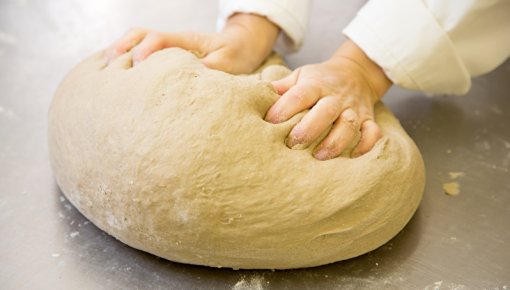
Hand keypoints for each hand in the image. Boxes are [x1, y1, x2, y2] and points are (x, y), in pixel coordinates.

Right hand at [105, 13, 278, 73]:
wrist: (242, 45)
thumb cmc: (236, 54)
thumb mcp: (229, 63)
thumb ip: (212, 69)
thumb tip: (192, 78)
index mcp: (187, 40)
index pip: (159, 39)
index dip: (144, 51)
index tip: (135, 68)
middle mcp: (173, 39)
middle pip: (139, 34)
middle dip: (121, 49)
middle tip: (108, 69)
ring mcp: (168, 45)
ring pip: (136, 41)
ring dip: (119, 52)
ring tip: (102, 72)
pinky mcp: (166, 54)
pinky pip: (141, 51)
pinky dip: (125, 58)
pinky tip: (113, 73)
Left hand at [265, 40, 391, 159]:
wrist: (356, 72)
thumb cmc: (320, 79)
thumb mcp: (300, 75)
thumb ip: (281, 87)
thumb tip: (255, 95)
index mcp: (316, 84)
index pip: (300, 94)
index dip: (284, 108)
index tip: (270, 122)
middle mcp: (336, 97)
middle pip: (325, 111)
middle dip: (309, 129)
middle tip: (293, 144)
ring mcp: (354, 108)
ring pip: (348, 125)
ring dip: (334, 142)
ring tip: (319, 156)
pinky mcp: (368, 119)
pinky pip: (372, 133)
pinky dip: (366, 145)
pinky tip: (353, 156)